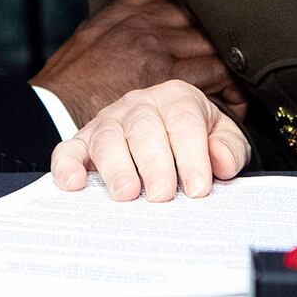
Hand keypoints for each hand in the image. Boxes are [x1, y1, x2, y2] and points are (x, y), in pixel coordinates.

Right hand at [31, 0, 244, 127]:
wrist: (53, 111)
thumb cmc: (69, 81)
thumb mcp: (89, 33)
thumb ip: (119, 14)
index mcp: (128, 11)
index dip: (195, 9)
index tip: (207, 23)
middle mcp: (146, 25)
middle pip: (200, 19)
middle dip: (217, 36)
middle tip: (232, 56)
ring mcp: (157, 49)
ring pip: (212, 44)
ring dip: (227, 62)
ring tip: (237, 81)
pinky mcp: (165, 80)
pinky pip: (214, 76)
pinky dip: (229, 88)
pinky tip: (234, 100)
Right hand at [50, 79, 250, 201]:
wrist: (168, 131)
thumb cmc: (194, 139)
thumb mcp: (221, 138)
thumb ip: (229, 147)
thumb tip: (221, 161)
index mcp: (177, 100)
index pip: (184, 122)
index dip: (192, 155)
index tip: (198, 188)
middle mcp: (140, 106)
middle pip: (144, 128)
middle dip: (154, 164)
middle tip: (162, 196)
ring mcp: (109, 122)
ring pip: (107, 137)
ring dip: (116, 166)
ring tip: (127, 194)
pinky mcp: (84, 142)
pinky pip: (69, 149)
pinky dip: (68, 165)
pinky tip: (74, 184)